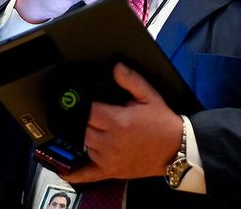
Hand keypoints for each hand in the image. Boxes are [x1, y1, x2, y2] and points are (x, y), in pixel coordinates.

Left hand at [61, 63, 182, 183]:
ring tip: (89, 129)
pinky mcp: (110, 171)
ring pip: (83, 145)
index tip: (77, 98)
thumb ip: (131, 80)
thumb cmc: (162, 122)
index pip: (87, 111)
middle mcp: (110, 142)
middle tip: (87, 114)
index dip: (81, 104)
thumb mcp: (149, 96)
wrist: (177, 149)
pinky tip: (63, 169)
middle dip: (83, 120)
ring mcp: (108, 158)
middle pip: (82, 128)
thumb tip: (115, 66)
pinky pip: (87, 174)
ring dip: (84, 137)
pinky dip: (74, 172)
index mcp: (117, 121)